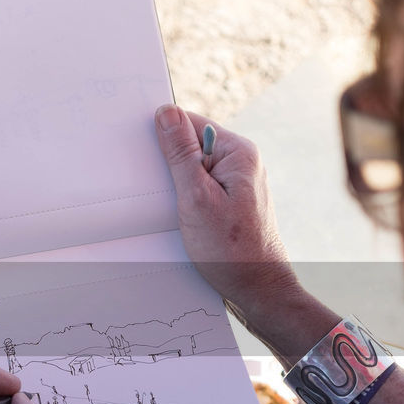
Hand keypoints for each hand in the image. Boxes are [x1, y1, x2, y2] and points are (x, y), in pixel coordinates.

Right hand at [154, 104, 300, 317]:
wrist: (258, 290)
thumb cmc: (231, 249)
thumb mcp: (196, 197)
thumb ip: (180, 154)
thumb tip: (166, 113)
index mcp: (238, 152)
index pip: (189, 123)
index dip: (163, 137)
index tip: (145, 157)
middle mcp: (241, 163)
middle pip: (191, 147)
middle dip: (169, 165)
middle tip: (160, 191)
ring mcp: (238, 184)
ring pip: (193, 172)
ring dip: (176, 187)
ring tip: (175, 210)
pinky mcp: (232, 203)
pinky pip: (201, 190)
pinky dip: (186, 201)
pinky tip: (182, 219)